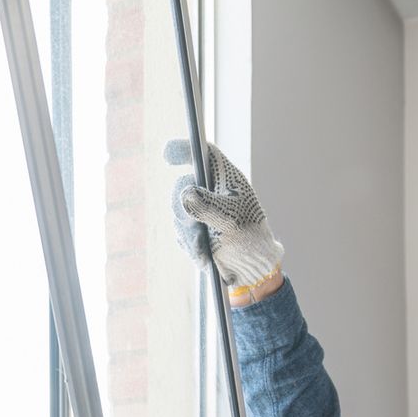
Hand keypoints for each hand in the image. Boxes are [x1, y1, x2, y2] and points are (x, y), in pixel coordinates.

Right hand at [165, 139, 284, 287]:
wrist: (250, 266)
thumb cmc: (249, 238)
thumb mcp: (231, 222)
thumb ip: (208, 206)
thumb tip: (184, 194)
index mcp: (226, 178)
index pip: (204, 155)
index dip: (185, 150)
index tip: (167, 155)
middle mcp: (210, 189)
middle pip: (183, 187)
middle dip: (182, 209)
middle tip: (190, 225)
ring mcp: (199, 208)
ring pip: (179, 214)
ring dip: (188, 235)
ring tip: (203, 252)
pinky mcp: (192, 227)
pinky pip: (181, 232)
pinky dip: (190, 245)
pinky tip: (204, 257)